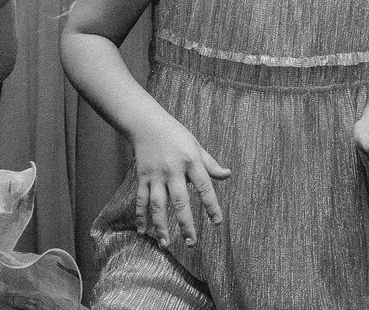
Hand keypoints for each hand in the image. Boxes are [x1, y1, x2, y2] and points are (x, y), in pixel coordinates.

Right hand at [130, 117, 230, 248]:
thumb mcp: (196, 146)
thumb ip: (210, 164)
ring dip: (161, 226)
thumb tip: (228, 174)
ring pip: (158, 204)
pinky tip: (142, 231)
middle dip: (185, 223)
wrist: (147, 124)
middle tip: (191, 243)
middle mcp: (173, 170)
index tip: (217, 222)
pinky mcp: (142, 177)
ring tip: (166, 245)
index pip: (204, 187)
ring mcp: (156, 175)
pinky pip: (141, 200)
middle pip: (180, 201)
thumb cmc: (176, 135)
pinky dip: (140, 216)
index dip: (212, 205)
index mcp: (191, 161)